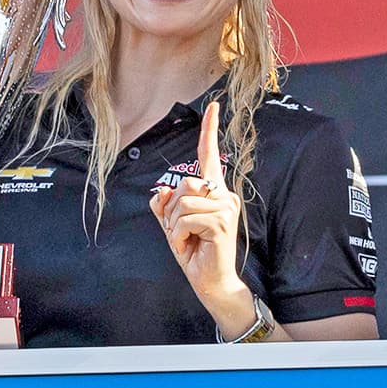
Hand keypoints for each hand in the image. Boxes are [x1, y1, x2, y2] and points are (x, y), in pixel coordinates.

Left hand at [151, 101, 258, 335]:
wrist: (210, 282)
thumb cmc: (194, 252)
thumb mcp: (172, 227)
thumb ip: (165, 207)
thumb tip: (161, 190)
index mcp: (214, 191)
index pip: (209, 156)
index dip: (209, 131)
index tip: (214, 105)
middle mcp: (224, 195)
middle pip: (183, 185)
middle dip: (171, 211)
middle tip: (180, 233)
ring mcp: (226, 208)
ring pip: (182, 203)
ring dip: (174, 226)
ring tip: (186, 241)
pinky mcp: (222, 223)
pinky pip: (186, 219)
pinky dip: (179, 236)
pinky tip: (190, 246)